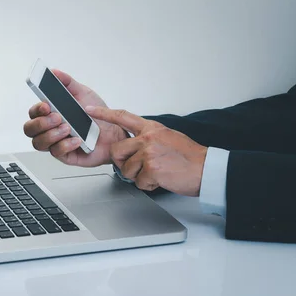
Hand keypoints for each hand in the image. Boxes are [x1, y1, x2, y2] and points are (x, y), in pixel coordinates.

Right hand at [23, 70, 127, 166]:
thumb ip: (67, 83)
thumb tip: (54, 72)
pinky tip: (77, 139)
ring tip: (68, 128)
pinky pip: (56, 153)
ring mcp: (56, 143)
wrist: (115, 133)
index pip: (34, 113)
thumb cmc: (97, 116)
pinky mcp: (65, 155)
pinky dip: (65, 145)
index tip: (46, 105)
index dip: (36, 109)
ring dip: (51, 134)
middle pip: (30, 129)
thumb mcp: (83, 93)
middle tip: (58, 117)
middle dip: (41, 123)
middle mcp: (50, 129)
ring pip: (39, 143)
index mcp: (51, 113)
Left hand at [86, 106, 207, 195]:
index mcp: (152, 128)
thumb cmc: (189, 157)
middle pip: (117, 150)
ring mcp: (149, 152)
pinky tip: (161, 179)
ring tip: (157, 173)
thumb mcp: (168, 137)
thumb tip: (134, 145)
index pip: (122, 117)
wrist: (206, 169)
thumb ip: (149, 138)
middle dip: (123, 163)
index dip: (104, 114)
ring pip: (127, 169)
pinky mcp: (152, 168)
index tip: (90, 111)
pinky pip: (139, 181)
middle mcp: (148, 138)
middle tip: (137, 167)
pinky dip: (149, 185)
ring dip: (139, 176)